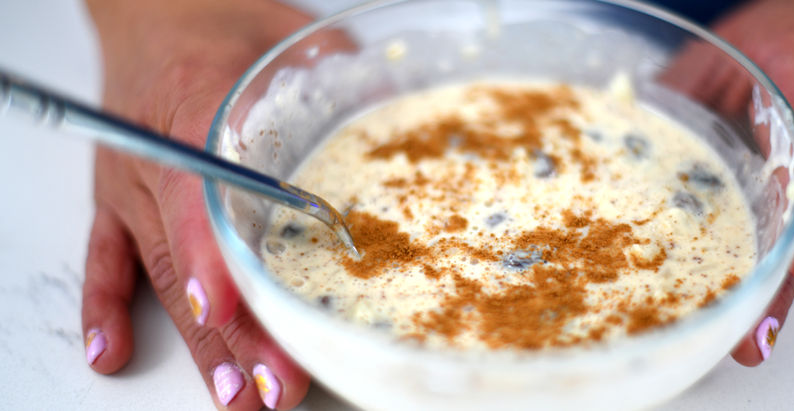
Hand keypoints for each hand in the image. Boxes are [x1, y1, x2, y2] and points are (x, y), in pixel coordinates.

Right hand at [79, 0, 334, 407]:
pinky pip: (105, 260)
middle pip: (190, 252)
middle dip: (233, 328)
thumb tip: (404, 114)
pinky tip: (115, 353)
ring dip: (199, 339)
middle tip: (274, 384)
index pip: (201, 190)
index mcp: (195, 103)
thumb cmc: (222, 25)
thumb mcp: (290, 35)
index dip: (213, 253)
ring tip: (235, 393)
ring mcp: (130, 183)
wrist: (155, 13)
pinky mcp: (116, 200)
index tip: (223, 305)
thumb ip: (340, 77)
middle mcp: (155, 153)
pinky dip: (105, 307)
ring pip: (160, 272)